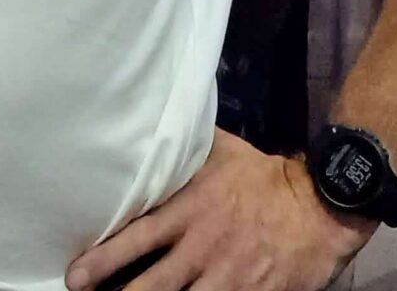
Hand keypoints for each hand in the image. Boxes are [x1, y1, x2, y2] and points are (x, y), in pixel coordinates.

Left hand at [66, 130, 371, 290]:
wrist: (321, 205)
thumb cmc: (266, 177)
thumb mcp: (222, 152)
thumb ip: (186, 149)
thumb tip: (153, 122)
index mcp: (191, 211)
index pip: (138, 237)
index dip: (103, 259)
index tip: (75, 274)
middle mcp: (204, 248)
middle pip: (152, 284)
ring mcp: (228, 278)